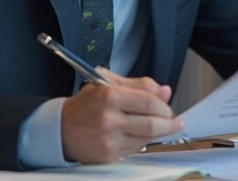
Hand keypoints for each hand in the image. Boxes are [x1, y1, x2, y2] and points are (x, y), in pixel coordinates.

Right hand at [61, 69, 184, 163]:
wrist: (61, 129)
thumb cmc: (85, 105)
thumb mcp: (107, 83)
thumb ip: (138, 85)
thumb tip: (164, 90)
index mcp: (110, 95)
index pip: (149, 101)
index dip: (164, 105)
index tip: (169, 106)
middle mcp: (109, 118)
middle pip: (152, 123)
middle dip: (169, 123)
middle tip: (175, 121)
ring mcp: (109, 138)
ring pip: (147, 137)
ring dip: (159, 132)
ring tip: (163, 126)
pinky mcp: (109, 154)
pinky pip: (136, 148)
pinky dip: (143, 141)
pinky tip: (141, 134)